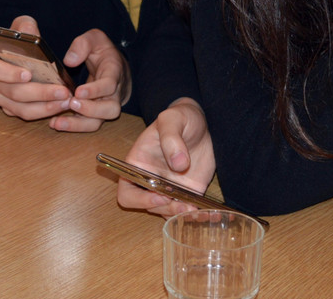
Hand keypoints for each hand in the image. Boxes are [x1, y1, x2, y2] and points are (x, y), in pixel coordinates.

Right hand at [0, 15, 73, 120]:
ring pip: (22, 109)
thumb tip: (30, 33)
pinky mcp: (12, 109)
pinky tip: (62, 105)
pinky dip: (45, 112)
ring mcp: (1, 99)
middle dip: (40, 93)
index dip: (9, 74)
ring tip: (66, 100)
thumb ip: (26, 26)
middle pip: (14, 93)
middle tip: (62, 91)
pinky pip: (28, 114)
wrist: (20, 54)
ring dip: (46, 107)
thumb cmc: (21, 40)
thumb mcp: (23, 26)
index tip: (29, 74)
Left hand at [48, 28, 128, 132]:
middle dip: (90, 110)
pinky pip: (87, 124)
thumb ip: (82, 44)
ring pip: (98, 122)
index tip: (78, 91)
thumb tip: (69, 61)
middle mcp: (114, 93)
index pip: (110, 84)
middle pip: (110, 109)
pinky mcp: (95, 113)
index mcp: (114, 72)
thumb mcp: (94, 39)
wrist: (112, 65)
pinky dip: (72, 126)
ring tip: (57, 122)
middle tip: (71, 104)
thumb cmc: (102, 51)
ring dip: (78, 124)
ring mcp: (105, 105)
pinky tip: (54, 123)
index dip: (96, 90)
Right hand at [116, 98, 215, 217]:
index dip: (139, 200)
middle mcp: (151, 181)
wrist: (201, 123)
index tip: (159, 195)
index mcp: (138, 165)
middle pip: (148, 207)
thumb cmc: (180, 118)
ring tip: (193, 207)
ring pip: (166, 212)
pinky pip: (185, 210)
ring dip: (178, 214)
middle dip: (163, 208)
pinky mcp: (187, 193)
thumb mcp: (173, 119)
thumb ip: (171, 138)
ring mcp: (169, 188)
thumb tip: (178, 163)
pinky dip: (193, 214)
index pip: (127, 192)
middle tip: (181, 203)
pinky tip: (205, 212)